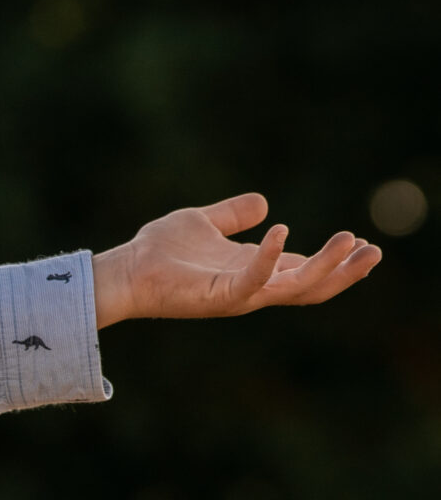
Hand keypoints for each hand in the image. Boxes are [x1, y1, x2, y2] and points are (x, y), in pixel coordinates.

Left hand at [92, 192, 379, 326]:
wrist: (125, 270)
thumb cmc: (160, 251)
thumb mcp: (204, 222)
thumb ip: (234, 214)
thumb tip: (265, 202)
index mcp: (253, 270)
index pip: (304, 271)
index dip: (334, 261)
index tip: (362, 242)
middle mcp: (251, 287)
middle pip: (311, 287)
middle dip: (345, 272)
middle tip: (374, 252)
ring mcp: (237, 295)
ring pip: (294, 289)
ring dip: (325, 268)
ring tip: (350, 243)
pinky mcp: (218, 297)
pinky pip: (252, 281)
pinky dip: (270, 259)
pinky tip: (282, 233)